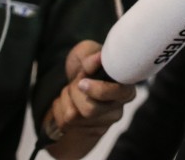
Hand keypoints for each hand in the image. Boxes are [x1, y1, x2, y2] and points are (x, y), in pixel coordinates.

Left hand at [43, 41, 136, 158]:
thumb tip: (98, 58)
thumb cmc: (86, 68)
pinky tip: (68, 102)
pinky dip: (59, 108)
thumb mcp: (87, 54)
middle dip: (74, 92)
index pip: (119, 94)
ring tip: (72, 91)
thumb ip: (92, 56)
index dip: (99, 90)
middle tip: (76, 81)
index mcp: (126, 88)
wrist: (74, 86)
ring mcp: (102, 123)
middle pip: (90, 109)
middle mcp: (118, 109)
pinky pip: (64, 122)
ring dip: (65, 99)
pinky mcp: (85, 131)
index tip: (82, 82)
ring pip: (75, 116)